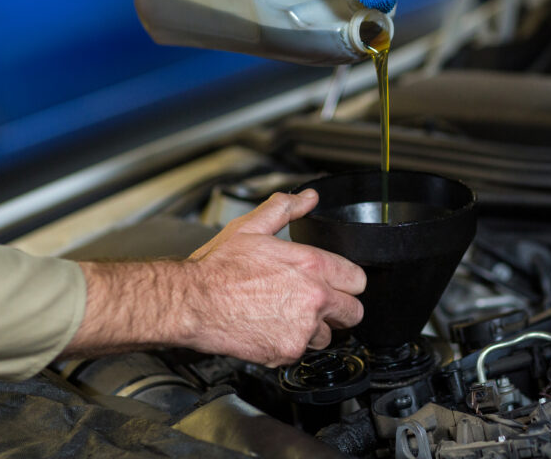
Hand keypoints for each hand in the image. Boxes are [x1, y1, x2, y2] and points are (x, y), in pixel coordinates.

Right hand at [179, 190, 365, 365]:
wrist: (192, 303)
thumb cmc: (218, 268)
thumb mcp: (252, 227)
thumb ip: (286, 208)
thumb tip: (308, 198)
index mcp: (311, 265)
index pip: (358, 280)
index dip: (347, 280)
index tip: (337, 282)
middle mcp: (314, 298)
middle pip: (353, 312)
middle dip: (340, 308)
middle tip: (319, 303)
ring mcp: (302, 329)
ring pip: (329, 336)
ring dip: (315, 329)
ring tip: (289, 315)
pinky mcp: (287, 352)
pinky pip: (302, 352)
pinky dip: (291, 344)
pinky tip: (273, 327)